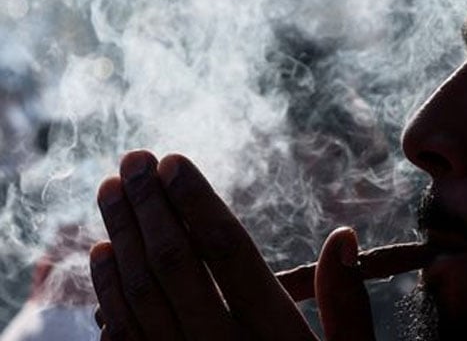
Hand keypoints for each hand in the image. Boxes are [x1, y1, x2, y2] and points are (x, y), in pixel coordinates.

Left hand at [90, 150, 374, 340]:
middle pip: (174, 263)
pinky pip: (122, 337)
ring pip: (139, 293)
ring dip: (120, 236)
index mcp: (273, 335)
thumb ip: (349, 307)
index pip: (226, 252)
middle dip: (150, 205)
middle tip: (134, 160)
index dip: (196, 201)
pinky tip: (100, 255)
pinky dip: (107, 292)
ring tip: (111, 190)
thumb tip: (343, 239)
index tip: (173, 161)